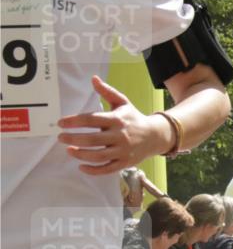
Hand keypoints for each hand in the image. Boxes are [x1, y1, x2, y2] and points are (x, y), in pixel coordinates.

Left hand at [58, 76, 172, 174]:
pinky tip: (81, 167)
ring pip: (99, 156)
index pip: (91, 119)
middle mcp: (120, 136)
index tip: (60, 123)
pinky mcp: (125, 163)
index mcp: (117, 119)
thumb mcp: (122, 103)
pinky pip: (107, 169)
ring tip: (69, 150)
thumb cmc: (134, 118)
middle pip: (92, 139)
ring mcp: (123, 151)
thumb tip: (93, 79)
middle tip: (61, 138)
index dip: (74, 121)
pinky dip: (93, 170)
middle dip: (73, 139)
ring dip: (81, 154)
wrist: (156, 136)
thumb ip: (107, 92)